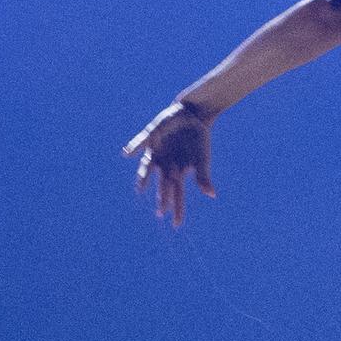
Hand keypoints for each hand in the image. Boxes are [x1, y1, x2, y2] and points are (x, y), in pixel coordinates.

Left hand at [122, 99, 215, 226]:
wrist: (193, 116)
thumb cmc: (198, 140)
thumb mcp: (202, 160)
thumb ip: (203, 177)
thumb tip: (212, 195)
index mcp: (177, 172)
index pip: (177, 194)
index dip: (176, 209)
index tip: (176, 225)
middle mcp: (165, 165)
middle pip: (164, 185)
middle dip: (163, 198)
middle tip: (161, 213)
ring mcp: (157, 151)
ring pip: (148, 167)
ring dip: (145, 177)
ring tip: (140, 188)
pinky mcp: (151, 136)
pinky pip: (141, 142)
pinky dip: (135, 147)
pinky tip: (127, 154)